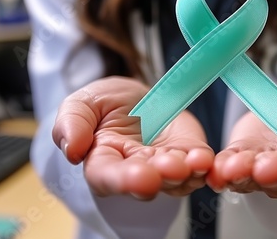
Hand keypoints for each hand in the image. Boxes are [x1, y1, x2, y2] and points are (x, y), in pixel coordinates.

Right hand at [52, 77, 213, 199]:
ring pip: (176, 178)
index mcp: (103, 160)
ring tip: (192, 162)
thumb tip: (73, 150)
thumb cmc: (105, 105)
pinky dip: (202, 164)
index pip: (108, 176)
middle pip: (146, 181)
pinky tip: (204, 158)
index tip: (140, 179)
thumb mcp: (82, 103)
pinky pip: (197, 164)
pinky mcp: (187, 152)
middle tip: (171, 169)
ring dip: (185, 173)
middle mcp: (135, 169)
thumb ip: (72, 123)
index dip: (123, 180)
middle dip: (160, 177)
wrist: (136, 95)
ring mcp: (164, 164)